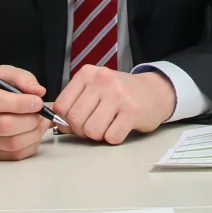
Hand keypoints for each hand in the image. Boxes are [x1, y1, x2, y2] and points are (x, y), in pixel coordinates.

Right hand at [0, 65, 50, 160]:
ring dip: (33, 134)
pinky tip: (34, 134)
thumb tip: (38, 91)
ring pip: (11, 144)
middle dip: (30, 120)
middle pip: (4, 126)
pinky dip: (30, 145)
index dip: (21, 103)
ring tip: (40, 122)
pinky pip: (13, 155)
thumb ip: (20, 77)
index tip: (37, 102)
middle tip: (41, 113)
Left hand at [52, 65, 175, 144]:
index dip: (66, 121)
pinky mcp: (133, 111)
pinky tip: (120, 126)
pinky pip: (111, 137)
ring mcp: (118, 95)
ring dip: (98, 135)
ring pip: (92, 130)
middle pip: (75, 119)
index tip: (76, 122)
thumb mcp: (95, 88)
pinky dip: (114, 138)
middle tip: (94, 126)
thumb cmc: (120, 93)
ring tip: (108, 125)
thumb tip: (57, 124)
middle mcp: (102, 80)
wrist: (154, 91)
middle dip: (81, 130)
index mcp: (88, 74)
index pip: (61, 106)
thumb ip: (75, 102)